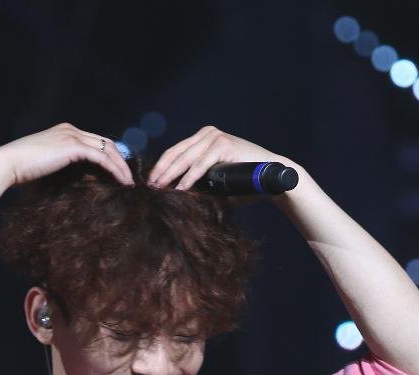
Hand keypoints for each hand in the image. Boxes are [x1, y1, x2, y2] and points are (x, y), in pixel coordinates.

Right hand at [0, 123, 133, 187]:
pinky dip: (115, 169)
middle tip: (129, 178)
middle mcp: (70, 130)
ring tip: (130, 183)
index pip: (95, 141)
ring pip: (108, 148)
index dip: (110, 157)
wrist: (7, 164)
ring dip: (122, 166)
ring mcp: (71, 135)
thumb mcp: (46, 166)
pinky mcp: (72, 146)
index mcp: (64, 132)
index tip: (118, 173)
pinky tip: (122, 182)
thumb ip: (62, 167)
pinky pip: (101, 158)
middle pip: (106, 143)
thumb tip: (76, 181)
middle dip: (121, 160)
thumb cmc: (20, 170)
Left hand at [148, 126, 287, 190]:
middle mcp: (207, 134)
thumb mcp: (213, 182)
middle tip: (149, 188)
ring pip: (186, 158)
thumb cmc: (242, 184)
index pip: (174, 153)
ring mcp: (215, 137)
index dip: (160, 168)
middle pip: (176, 153)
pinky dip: (189, 177)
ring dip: (170, 175)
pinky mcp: (223, 144)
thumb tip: (174, 196)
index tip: (149, 184)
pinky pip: (201, 163)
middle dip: (161, 172)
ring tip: (159, 189)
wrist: (269, 180)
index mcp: (202, 139)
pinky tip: (180, 189)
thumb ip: (196, 184)